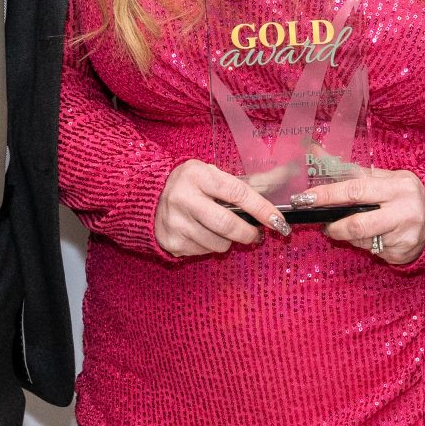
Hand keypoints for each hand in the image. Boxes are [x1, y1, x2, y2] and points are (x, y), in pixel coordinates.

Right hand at [155, 160, 285, 256]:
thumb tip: (274, 196)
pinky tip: (201, 233)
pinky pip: (204, 251)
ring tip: (219, 229)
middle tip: (255, 234)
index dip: (261, 208)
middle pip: (227, 224)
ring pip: (218, 243)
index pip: (237, 193)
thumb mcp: (208, 174)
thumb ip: (237, 185)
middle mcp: (184, 199)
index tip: (277, 220)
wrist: (147, 198)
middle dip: (248, 232)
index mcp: (197, 176)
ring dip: (228, 240)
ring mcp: (176, 223)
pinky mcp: (172, 243)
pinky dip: (210, 245)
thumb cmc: (188, 184)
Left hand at [294, 168, 424, 266]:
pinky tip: (374, 237)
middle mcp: (404, 211)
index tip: (306, 198)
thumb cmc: (402, 193)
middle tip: (324, 225)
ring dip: (350, 236)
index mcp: (398, 186)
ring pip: (362, 241)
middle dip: (334, 226)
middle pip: (357, 224)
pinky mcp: (402, 253)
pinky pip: (372, 251)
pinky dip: (366, 245)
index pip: (356, 190)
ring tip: (352, 228)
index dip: (328, 195)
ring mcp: (404, 236)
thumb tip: (314, 151)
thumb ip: (350, 170)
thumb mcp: (384, 177)